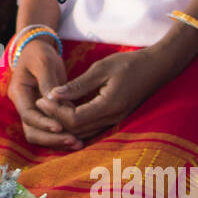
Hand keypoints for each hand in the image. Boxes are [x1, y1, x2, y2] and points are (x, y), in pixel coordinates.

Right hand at [7, 37, 80, 148]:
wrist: (38, 51)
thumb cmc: (40, 54)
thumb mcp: (44, 62)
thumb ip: (48, 81)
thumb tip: (54, 101)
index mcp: (19, 93)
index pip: (28, 115)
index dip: (44, 124)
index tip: (61, 127)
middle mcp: (23, 106)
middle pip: (32, 132)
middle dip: (52, 139)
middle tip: (74, 141)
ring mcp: (32, 111)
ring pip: (41, 135)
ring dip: (58, 141)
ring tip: (79, 143)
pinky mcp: (44, 114)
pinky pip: (51, 130)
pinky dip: (63, 136)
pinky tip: (80, 139)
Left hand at [35, 47, 171, 139]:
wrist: (157, 67)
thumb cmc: (130, 63)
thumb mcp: (102, 68)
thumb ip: (78, 85)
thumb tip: (54, 95)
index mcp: (109, 106)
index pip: (74, 119)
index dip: (55, 112)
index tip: (41, 98)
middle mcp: (113, 119)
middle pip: (76, 130)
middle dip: (55, 119)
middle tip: (40, 103)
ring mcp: (115, 121)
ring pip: (83, 133)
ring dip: (63, 124)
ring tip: (48, 108)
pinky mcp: (114, 119)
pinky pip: (91, 129)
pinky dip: (75, 124)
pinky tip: (63, 113)